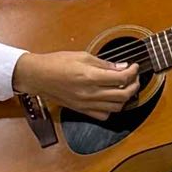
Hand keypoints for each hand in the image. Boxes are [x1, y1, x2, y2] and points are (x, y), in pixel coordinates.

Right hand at [14, 49, 140, 112]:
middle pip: (123, 95)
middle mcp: (90, 93)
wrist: (38, 76)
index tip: (134, 67)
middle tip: (134, 78)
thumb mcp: (82, 56)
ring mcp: (86, 104)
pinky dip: (112, 109)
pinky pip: (103, 115)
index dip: (133, 72)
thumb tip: (121, 67)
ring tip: (125, 88)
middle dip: (134, 85)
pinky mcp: (81, 110)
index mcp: (91, 77)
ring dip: (125, 98)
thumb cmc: (56, 63)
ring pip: (116, 107)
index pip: (121, 78)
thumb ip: (104, 64)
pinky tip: (111, 99)